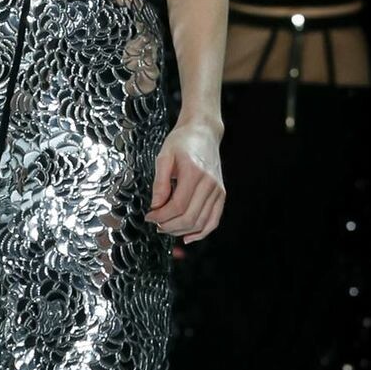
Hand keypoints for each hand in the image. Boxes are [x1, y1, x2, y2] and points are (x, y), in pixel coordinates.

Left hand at [146, 119, 224, 244]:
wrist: (203, 132)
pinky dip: (201, 232)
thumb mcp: (164, 157)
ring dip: (181, 230)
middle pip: (189, 217)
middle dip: (169, 226)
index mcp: (194, 172)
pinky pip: (213, 220)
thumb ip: (159, 183)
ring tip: (167, 227)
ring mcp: (218, 190)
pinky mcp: (221, 194)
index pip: (177, 206)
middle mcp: (209, 183)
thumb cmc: (182, 141)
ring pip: (200, 222)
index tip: (149, 216)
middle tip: (156, 224)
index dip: (161, 216)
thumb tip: (156, 206)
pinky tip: (187, 237)